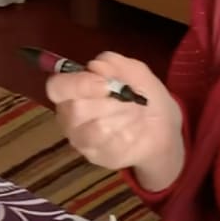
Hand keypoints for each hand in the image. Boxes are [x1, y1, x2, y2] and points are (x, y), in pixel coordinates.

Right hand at [44, 52, 184, 190]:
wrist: (162, 127)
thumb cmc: (141, 96)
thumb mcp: (133, 71)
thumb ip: (113, 63)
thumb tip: (95, 66)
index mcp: (72, 90)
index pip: (57, 87)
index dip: (78, 84)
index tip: (106, 85)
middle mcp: (69, 116)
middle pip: (77, 110)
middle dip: (111, 103)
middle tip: (130, 101)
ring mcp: (80, 140)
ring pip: (97, 129)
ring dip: (124, 118)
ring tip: (137, 114)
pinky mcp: (96, 157)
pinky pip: (112, 145)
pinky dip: (131, 134)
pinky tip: (137, 131)